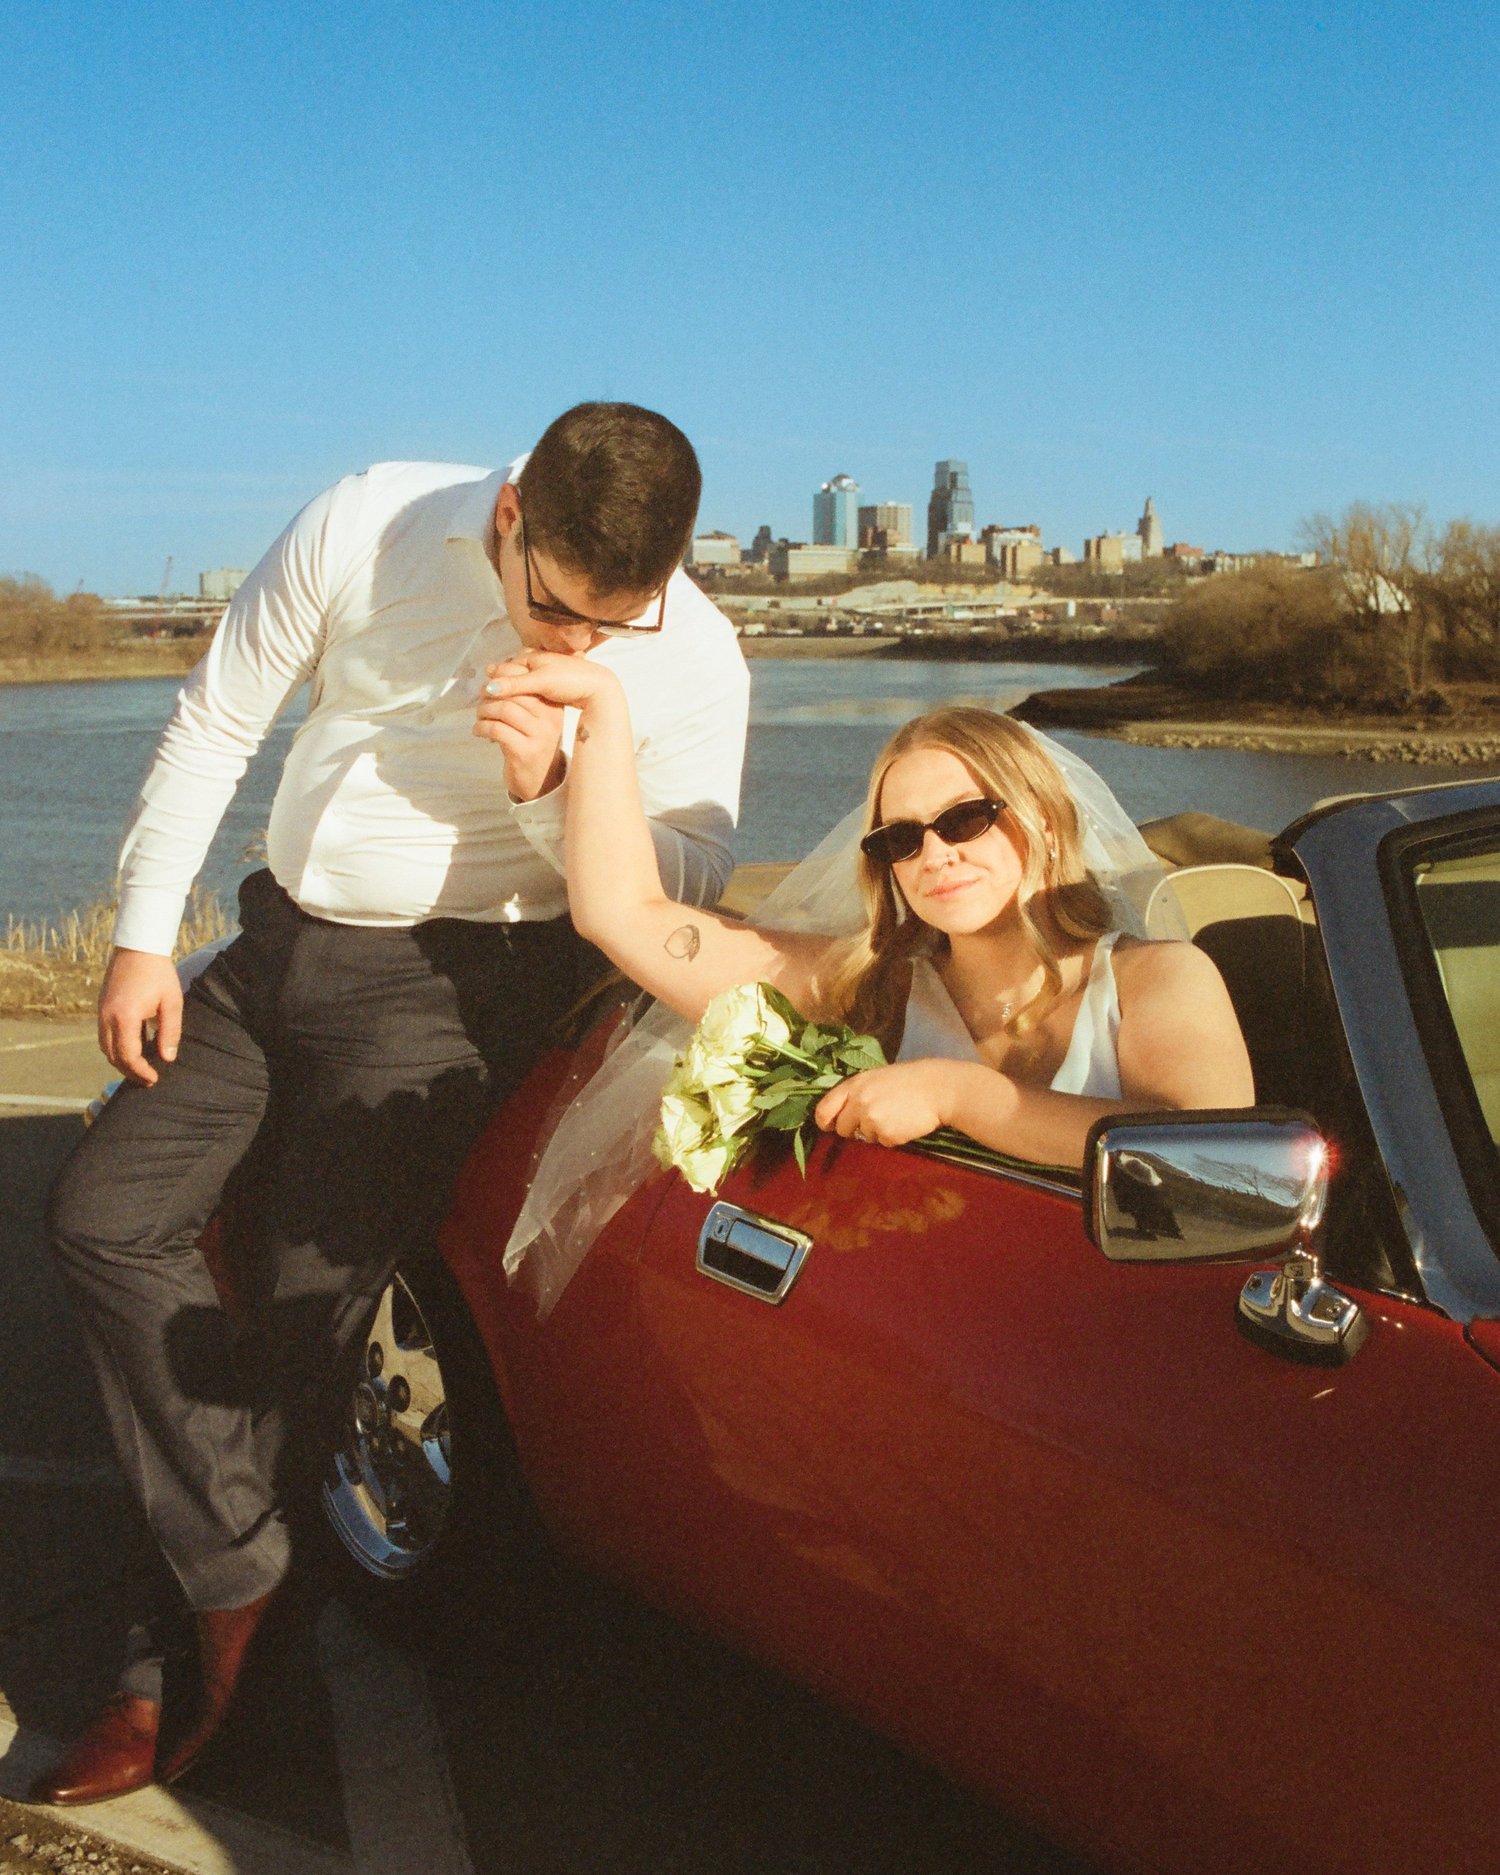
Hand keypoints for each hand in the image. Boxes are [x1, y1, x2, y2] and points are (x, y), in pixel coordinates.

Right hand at [98, 948, 182, 1085]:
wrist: (138, 946)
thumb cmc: (158, 973)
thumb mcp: (171, 1002)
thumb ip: (170, 1032)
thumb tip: (167, 1058)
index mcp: (124, 1018)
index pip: (128, 1056)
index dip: (141, 1071)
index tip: (154, 1079)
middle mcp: (107, 1017)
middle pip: (113, 1056)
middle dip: (130, 1071)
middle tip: (148, 1079)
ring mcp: (101, 1012)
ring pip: (105, 1047)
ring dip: (121, 1061)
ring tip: (141, 1067)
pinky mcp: (101, 1007)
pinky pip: (104, 1035)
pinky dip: (116, 1047)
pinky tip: (134, 1047)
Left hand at [473, 654, 620, 800]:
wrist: (541, 782)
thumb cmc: (533, 744)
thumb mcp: (533, 719)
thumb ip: (519, 697)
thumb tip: (492, 669)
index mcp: (554, 707)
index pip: (528, 680)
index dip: (504, 675)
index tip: (489, 679)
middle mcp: (550, 719)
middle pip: (515, 692)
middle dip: (491, 692)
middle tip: (480, 697)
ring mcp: (539, 736)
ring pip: (504, 709)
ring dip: (484, 710)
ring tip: (479, 716)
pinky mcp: (524, 752)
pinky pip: (496, 730)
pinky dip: (481, 728)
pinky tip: (478, 731)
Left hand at [814, 1061, 951, 1148]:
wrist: (940, 1089)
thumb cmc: (910, 1080)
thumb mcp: (877, 1077)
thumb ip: (858, 1092)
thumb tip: (841, 1113)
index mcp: (854, 1084)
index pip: (823, 1109)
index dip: (825, 1121)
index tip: (830, 1125)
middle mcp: (859, 1103)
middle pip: (842, 1129)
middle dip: (853, 1128)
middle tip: (874, 1119)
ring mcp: (872, 1120)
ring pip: (864, 1137)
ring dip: (877, 1131)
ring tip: (896, 1115)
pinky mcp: (887, 1135)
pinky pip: (883, 1143)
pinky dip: (893, 1137)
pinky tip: (905, 1123)